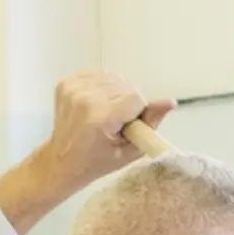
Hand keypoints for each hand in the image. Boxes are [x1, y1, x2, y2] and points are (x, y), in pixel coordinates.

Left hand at [35, 70, 175, 191]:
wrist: (63, 160)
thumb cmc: (99, 161)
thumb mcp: (131, 150)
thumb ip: (151, 123)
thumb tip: (171, 102)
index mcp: (100, 117)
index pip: (136, 98)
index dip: (138, 112)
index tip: (129, 125)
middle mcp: (84, 98)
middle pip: (125, 84)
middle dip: (128, 100)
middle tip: (117, 121)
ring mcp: (72, 88)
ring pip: (113, 77)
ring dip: (116, 92)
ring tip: (107, 111)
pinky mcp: (65, 82)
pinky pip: (97, 74)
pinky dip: (102, 85)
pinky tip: (98, 102)